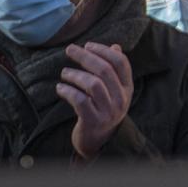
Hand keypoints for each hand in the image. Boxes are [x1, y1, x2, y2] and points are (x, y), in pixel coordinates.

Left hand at [59, 42, 134, 160]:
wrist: (99, 141)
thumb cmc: (103, 109)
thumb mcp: (114, 90)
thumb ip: (114, 70)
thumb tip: (115, 46)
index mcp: (127, 88)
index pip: (121, 63)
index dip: (104, 50)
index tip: (88, 45)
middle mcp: (121, 99)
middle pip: (105, 70)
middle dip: (85, 56)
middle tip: (70, 50)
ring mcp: (108, 111)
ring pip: (93, 84)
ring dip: (75, 74)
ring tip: (64, 73)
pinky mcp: (93, 121)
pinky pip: (80, 101)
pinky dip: (68, 91)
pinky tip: (60, 88)